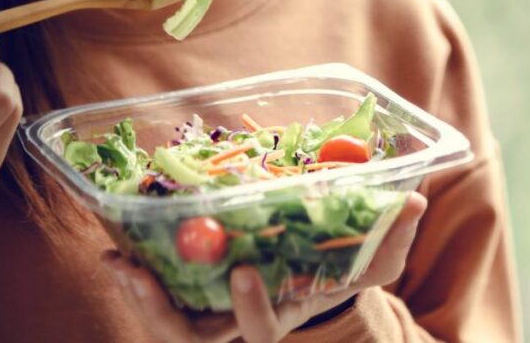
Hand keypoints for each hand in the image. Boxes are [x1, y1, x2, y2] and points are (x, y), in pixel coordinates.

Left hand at [102, 192, 427, 342]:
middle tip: (134, 272)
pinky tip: (117, 248)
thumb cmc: (345, 271)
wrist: (316, 281)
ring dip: (138, 295)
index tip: (243, 271)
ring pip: (168, 325)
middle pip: (194, 340)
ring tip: (115, 260)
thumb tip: (415, 200)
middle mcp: (241, 327)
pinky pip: (161, 297)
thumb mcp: (373, 259)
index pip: (262, 333)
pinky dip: (138, 275)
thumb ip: (393, 237)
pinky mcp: (195, 298)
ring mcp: (214, 317)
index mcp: (283, 318)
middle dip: (160, 314)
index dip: (251, 309)